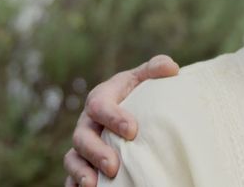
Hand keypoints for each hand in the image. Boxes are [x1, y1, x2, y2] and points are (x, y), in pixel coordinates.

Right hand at [63, 55, 179, 185]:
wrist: (127, 108)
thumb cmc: (137, 93)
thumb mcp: (144, 78)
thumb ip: (155, 68)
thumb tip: (172, 68)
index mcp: (100, 98)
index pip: (99, 105)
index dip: (113, 117)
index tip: (133, 131)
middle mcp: (87, 122)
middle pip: (82, 137)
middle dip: (96, 152)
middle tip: (113, 166)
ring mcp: (83, 144)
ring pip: (73, 158)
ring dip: (81, 172)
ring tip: (94, 186)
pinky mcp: (83, 162)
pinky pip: (72, 175)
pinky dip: (74, 184)